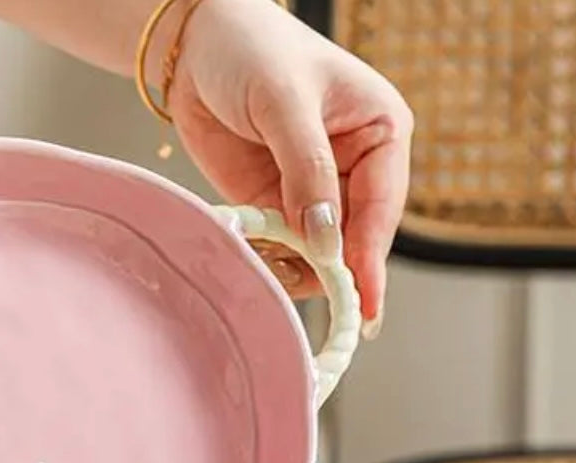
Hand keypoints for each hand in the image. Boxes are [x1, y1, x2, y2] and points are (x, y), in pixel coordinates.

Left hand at [170, 0, 411, 319]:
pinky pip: (282, 253)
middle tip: (293, 281)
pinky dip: (267, 260)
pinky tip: (246, 250)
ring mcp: (316, 194)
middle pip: (354, 244)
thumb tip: (326, 241)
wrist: (193, 45)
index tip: (362, 304)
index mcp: (380, 134)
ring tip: (258, 254)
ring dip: (291, 267)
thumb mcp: (284, 102)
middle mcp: (356, 170)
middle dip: (326, 269)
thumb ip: (307, 171)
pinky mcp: (278, 208)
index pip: (382, 209)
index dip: (369, 259)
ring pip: (318, 257)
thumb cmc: (251, 49)